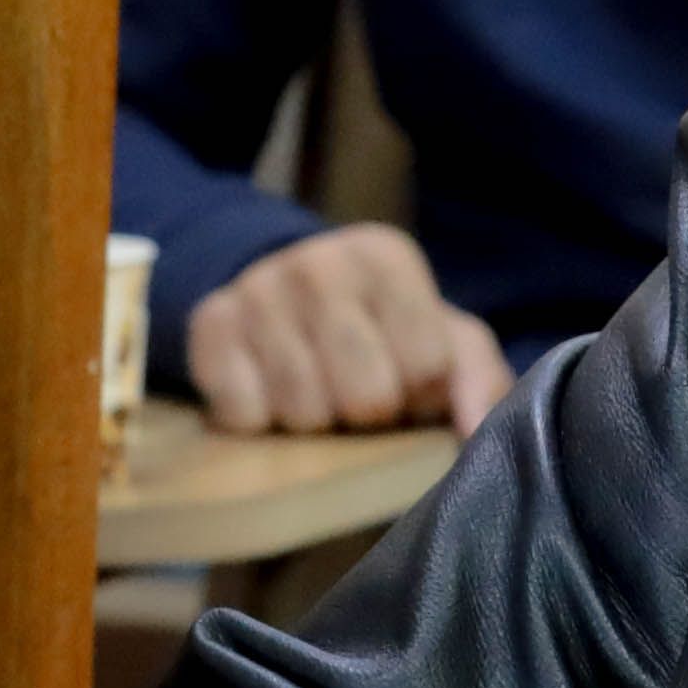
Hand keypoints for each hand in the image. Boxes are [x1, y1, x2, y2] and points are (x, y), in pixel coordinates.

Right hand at [184, 224, 513, 436]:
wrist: (282, 298)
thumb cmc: (381, 330)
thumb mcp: (443, 341)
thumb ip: (478, 380)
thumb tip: (477, 430)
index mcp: (385, 257)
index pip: (427, 366)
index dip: (421, 394)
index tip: (409, 385)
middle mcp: (318, 262)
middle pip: (365, 396)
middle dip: (369, 415)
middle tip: (361, 401)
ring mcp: (256, 291)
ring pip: (303, 413)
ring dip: (315, 424)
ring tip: (318, 399)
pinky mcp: (208, 327)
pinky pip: (244, 417)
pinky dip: (260, 423)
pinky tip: (270, 395)